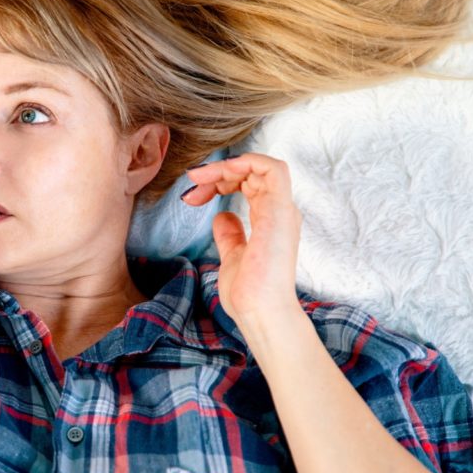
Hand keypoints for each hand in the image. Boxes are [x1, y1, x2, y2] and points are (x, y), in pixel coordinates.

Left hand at [181, 154, 302, 328]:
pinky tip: (221, 172)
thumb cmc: (249, 293)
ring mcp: (282, 210)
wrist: (260, 311)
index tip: (193, 195)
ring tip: (199, 177)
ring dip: (228, 166)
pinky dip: (247, 162)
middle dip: (218, 172)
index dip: (220, 182)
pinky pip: (273, 169)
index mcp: (270, 220)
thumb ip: (230, 235)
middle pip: (252, 172)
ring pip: (261, 166)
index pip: (249, 184)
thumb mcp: (232, 257)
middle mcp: (279, 211)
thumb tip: (222, 217)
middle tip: (191, 183)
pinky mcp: (280, 210)